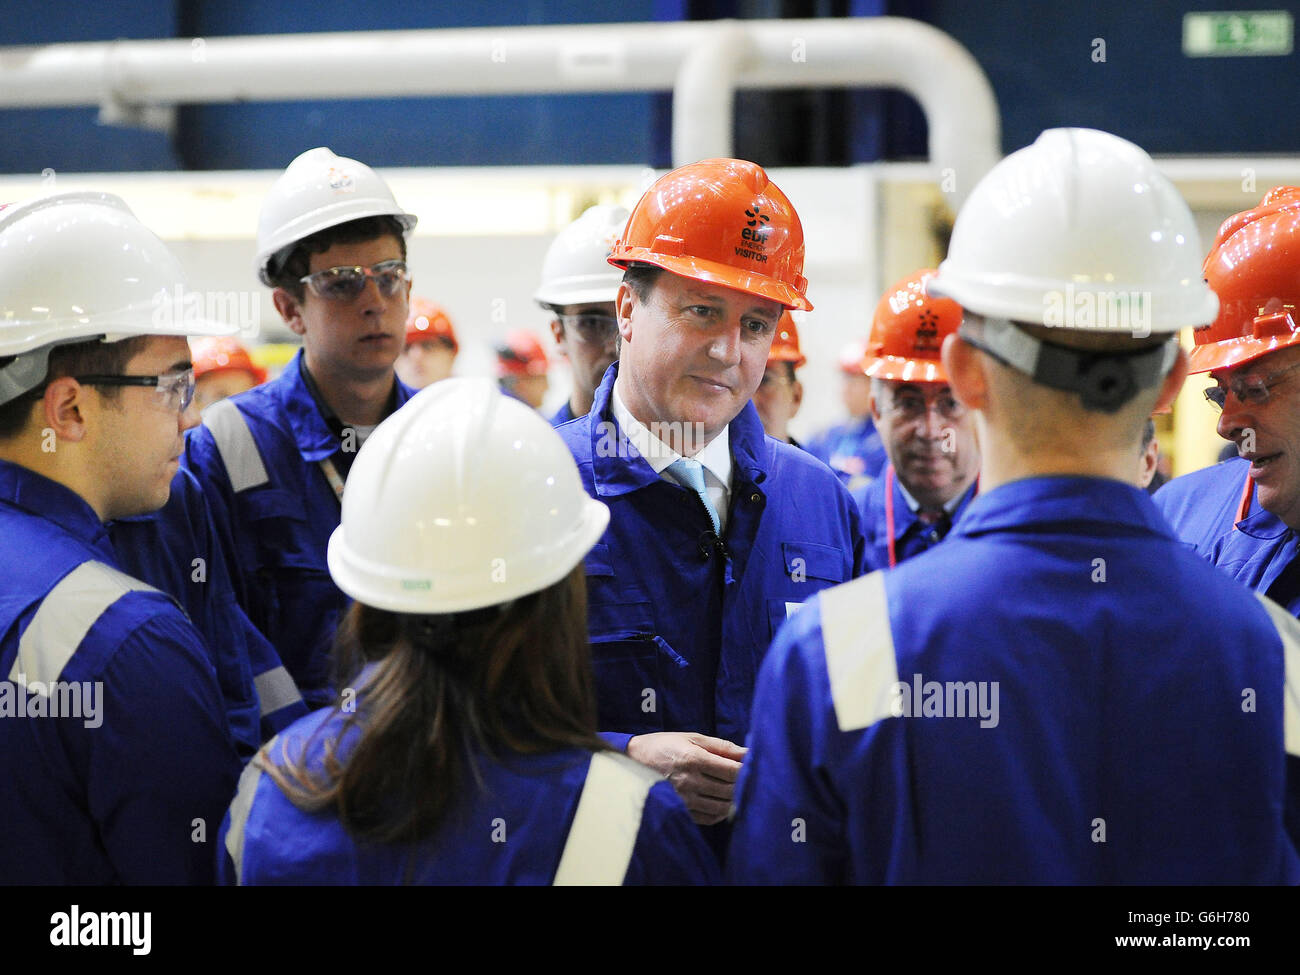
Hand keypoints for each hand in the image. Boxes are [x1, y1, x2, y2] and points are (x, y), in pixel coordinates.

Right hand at [626, 732, 746, 825]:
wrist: (632, 761)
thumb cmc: (664, 745)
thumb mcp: (692, 737)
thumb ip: (722, 746)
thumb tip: (747, 752)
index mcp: (694, 758)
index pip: (732, 771)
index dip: (747, 770)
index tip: (751, 767)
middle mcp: (689, 781)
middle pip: (729, 790)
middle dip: (742, 785)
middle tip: (745, 779)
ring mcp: (683, 799)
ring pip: (721, 807)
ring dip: (732, 800)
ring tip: (733, 791)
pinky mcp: (679, 810)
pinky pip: (708, 818)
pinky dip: (719, 813)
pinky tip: (720, 802)